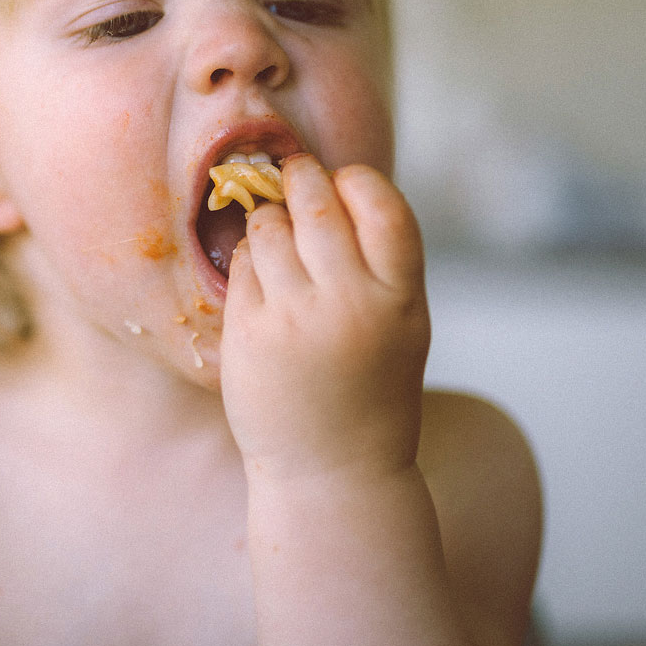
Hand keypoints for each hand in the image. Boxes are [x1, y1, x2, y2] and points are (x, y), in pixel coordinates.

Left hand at [218, 154, 430, 481]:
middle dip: (301, 178)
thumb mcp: (403, 325)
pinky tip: (261, 278)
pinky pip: (242, 264)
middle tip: (294, 174)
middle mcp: (350, 302)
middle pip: (317, 203)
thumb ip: (383, 264)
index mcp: (400, 298)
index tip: (341, 180)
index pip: (382, 205)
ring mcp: (295, 317)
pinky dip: (249, 258)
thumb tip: (338, 185)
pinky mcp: (249, 333)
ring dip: (270, 218)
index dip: (356, 181)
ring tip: (277, 233)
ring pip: (270, 226)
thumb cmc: (371, 390)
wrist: (334, 472)